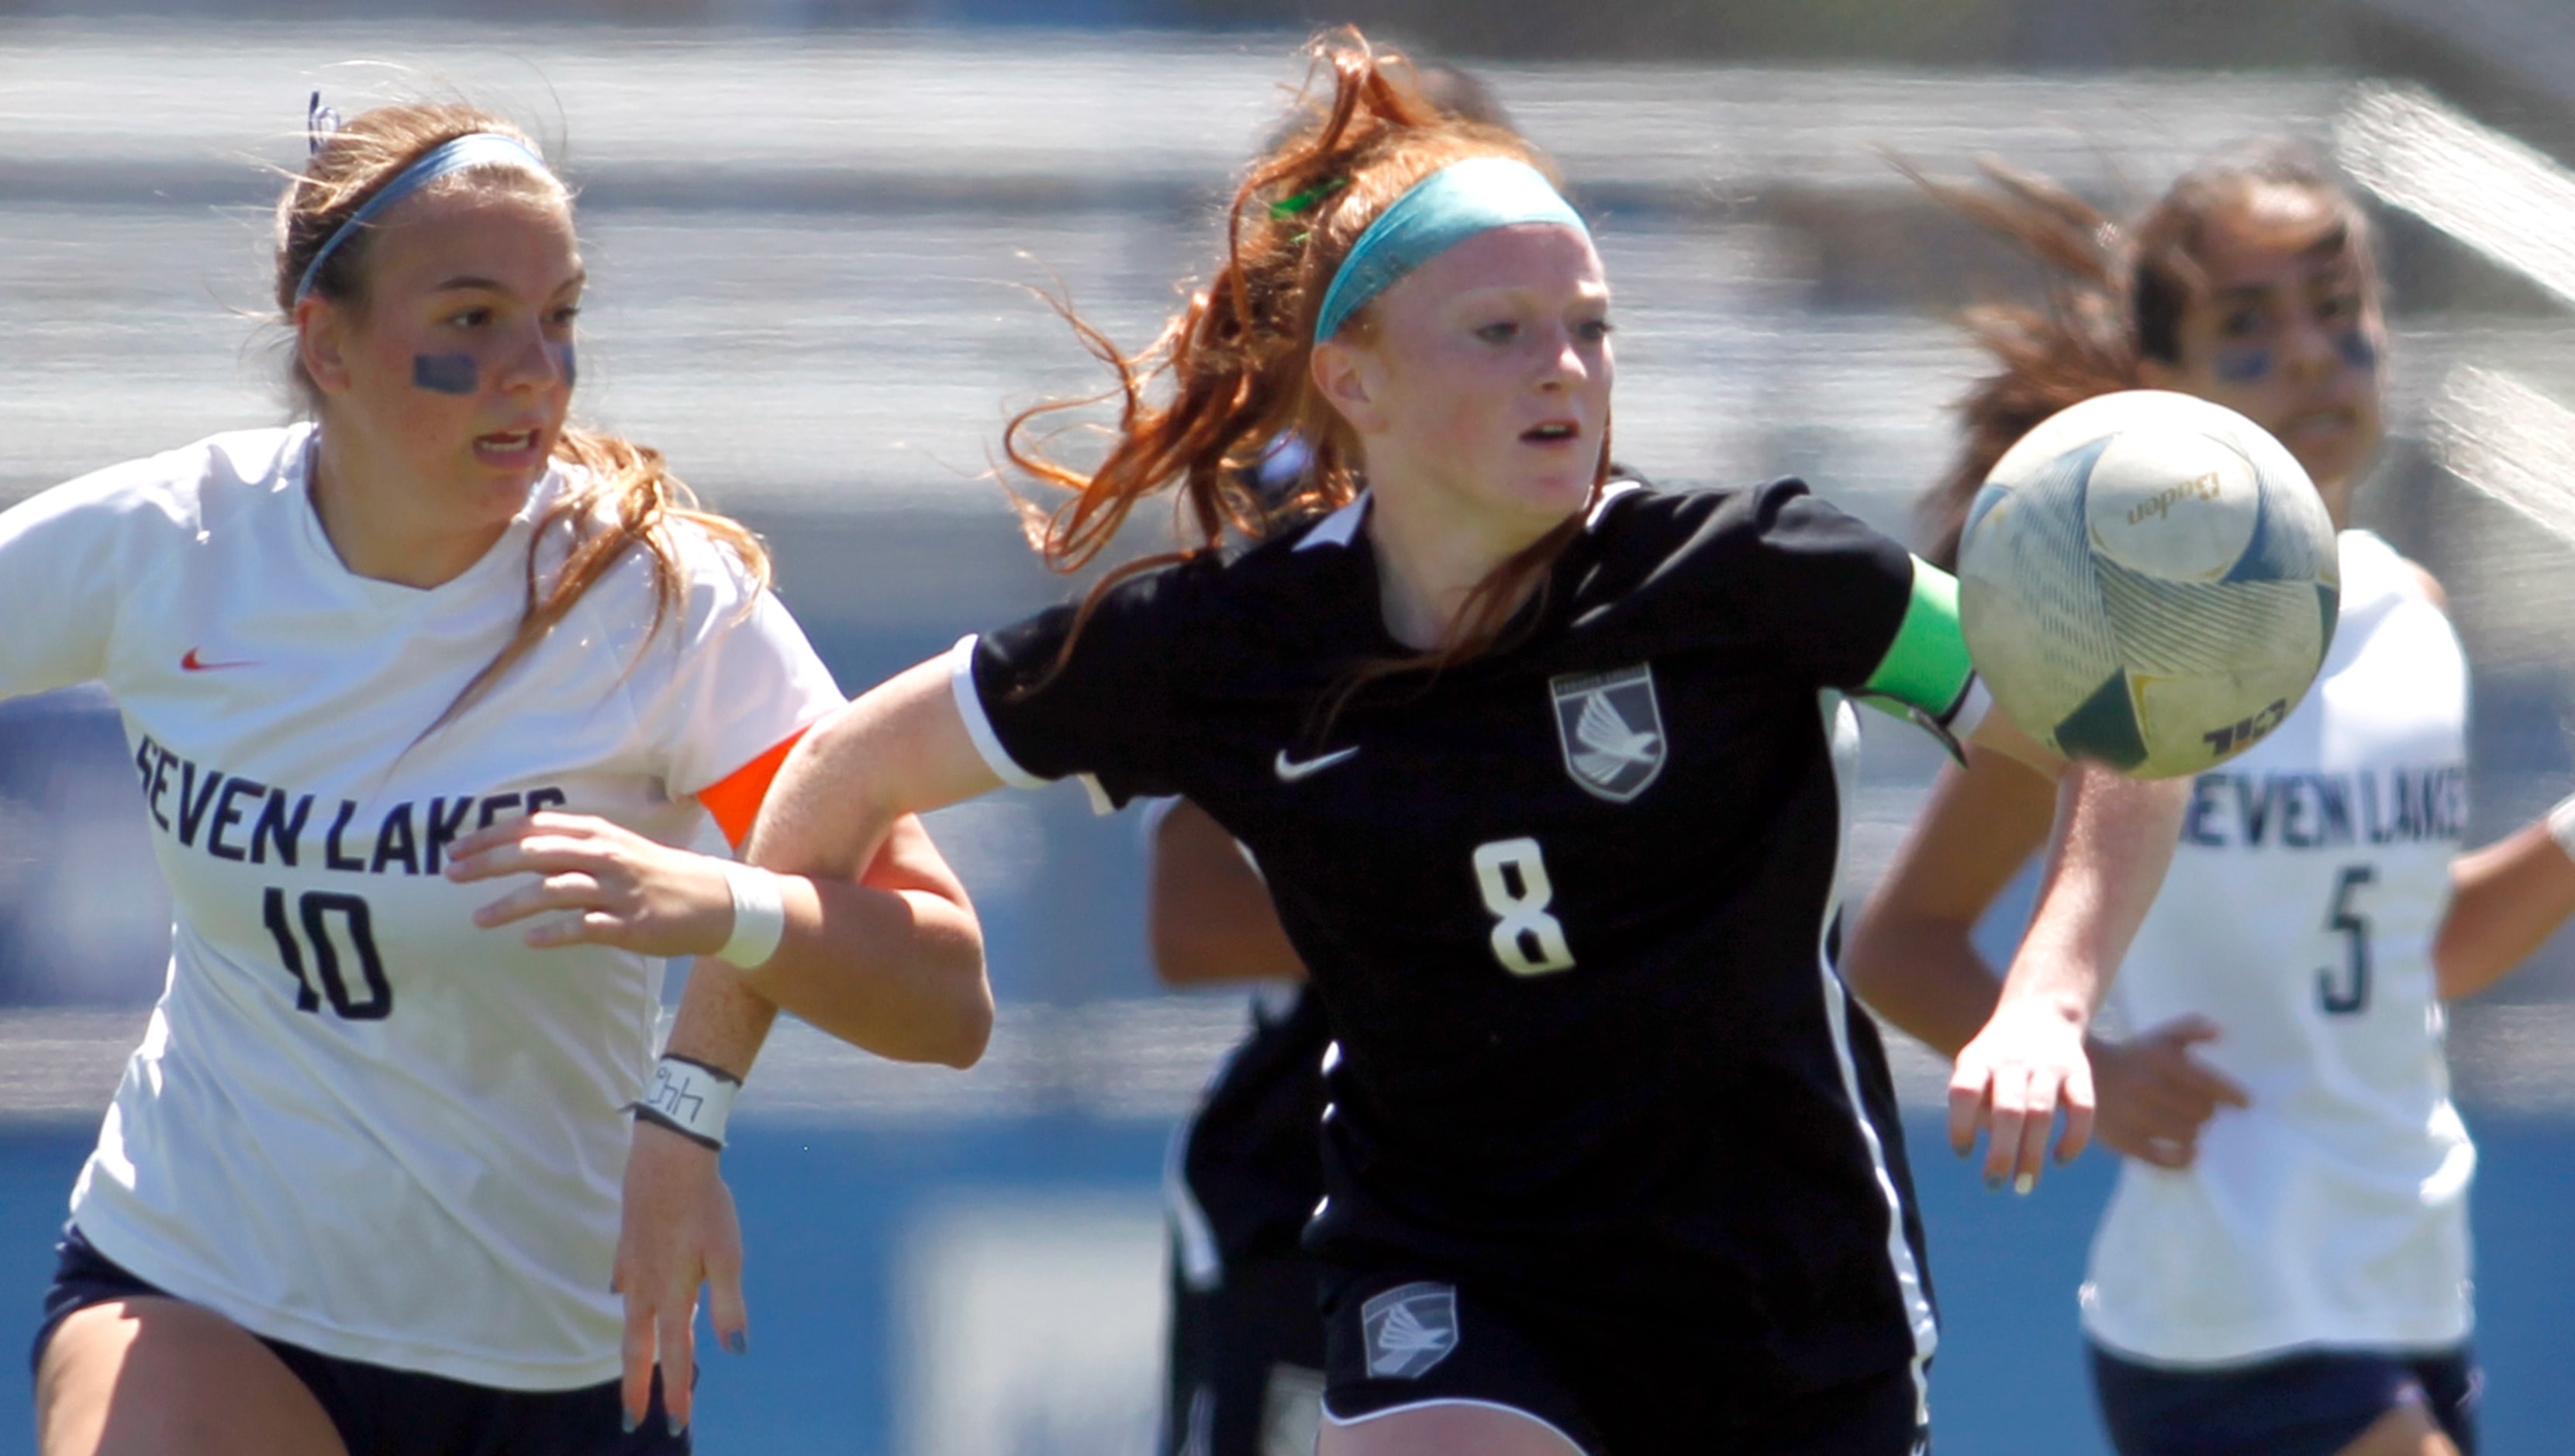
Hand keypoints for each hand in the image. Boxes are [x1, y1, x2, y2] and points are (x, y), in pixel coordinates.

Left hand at [446, 812, 732, 954]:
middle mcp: (604, 856)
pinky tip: (530, 941)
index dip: (491, 836)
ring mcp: (616, 891)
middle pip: (536, 854)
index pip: (534, 827)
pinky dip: (554, 934)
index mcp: (598, 833)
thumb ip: (571, 844)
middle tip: (451, 874)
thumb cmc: (654, 873)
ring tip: (478, 919)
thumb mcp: (615, 846)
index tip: (456, 848)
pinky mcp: (628, 924)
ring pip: (554, 891)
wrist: (712, 899)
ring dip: (511, 905)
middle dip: (489, 863)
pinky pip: (583, 928)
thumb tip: (517, 847)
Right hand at [615, 1119, 748, 1434]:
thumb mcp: (728, 1257)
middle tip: (631, 1422)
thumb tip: (736, 1351)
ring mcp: (631, 1268)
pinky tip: (625, 1303)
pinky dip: (627, 1309)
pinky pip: (623, 1290)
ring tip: (633, 1372)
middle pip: (637, 1350)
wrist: (667, 1160)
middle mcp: (645, 1290)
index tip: (671, 1425)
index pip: (674, 1358)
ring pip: (628, 1322)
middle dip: (636, 1388)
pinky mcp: (626, 1248)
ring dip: (631, 1353)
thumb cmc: (706, 1207)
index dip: (675, 1394)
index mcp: (673, 1297)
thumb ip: (729, 1307)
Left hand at [1949, 993, 2091, 1192]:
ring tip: (2024, 1185)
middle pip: (2007, 1109)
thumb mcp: (1974, 1066)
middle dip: (2000, 1152)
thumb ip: (1976, 1104)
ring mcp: (2049, 1066)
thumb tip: (1990, 1147)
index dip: (1960, 1125)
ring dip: (2032, 1153)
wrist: (2041, 1012)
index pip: (1965, 1091)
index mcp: (1979, 1059)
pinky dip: (2074, 1138)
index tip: (1963, 1154)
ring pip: (2041, 1113)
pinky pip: (2082, 1109)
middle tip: (1993, 1184)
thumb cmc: (1998, 1055)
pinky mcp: (2080, 1072)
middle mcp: (2013, 1061)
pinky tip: (2060, 1160)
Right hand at [2087, 1016, 2249, 1168]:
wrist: (2079, 1077)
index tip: (2245, 1103)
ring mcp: (2133, 1116)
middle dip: (2207, 1111)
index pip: (2208, 1081)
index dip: (2232, 1094)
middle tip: (2202, 1111)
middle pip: (2202, 1111)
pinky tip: (2189, 1152)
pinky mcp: (2122, 1140)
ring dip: (2195, 1131)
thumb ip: (2190, 1029)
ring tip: (2190, 1126)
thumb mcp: (2159, 1038)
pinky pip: (2163, 1158)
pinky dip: (2182, 1158)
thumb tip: (2221, 1033)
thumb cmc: (2133, 1058)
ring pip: (2187, 1134)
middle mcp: (2146, 1086)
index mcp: (2159, 1060)